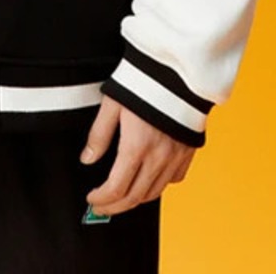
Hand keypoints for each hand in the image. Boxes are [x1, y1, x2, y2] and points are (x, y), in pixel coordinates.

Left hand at [80, 93, 196, 216]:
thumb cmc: (143, 82)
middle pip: (134, 197)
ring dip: (135, 199)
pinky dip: (159, 185)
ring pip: (154, 193)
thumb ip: (99, 134)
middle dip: (115, 206)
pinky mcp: (187, 152)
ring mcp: (175, 156)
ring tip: (122, 196)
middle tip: (102, 206)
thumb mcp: (112, 104)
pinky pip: (174, 180)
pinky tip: (148, 179)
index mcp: (136, 146)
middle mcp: (158, 156)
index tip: (92, 199)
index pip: (116, 188)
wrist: (177, 70)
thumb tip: (87, 159)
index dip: (101, 199)